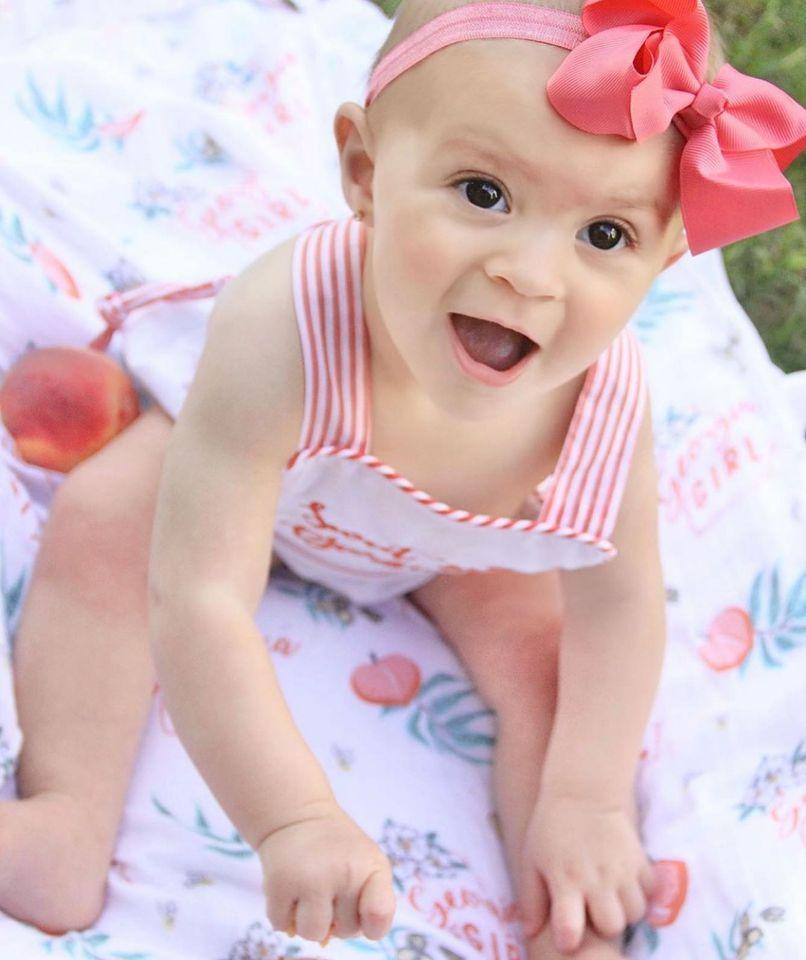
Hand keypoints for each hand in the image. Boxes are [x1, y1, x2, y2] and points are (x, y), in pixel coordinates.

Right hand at [257, 798, 395, 943]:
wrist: (299, 816)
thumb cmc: (340, 850)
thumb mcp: (368, 866)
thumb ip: (367, 908)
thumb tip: (324, 940)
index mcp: (371, 867)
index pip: (379, 918)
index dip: (371, 925)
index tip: (363, 910)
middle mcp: (343, 872)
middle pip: (345, 931)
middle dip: (337, 915)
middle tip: (330, 882)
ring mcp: (309, 878)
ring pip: (312, 934)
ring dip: (308, 919)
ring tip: (309, 889)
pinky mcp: (278, 883)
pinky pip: (281, 926)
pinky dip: (283, 913)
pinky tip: (290, 886)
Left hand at [517, 792, 653, 952]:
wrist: (581, 792)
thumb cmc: (550, 829)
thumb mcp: (532, 860)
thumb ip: (531, 899)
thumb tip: (529, 933)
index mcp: (565, 880)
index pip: (570, 929)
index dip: (568, 939)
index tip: (566, 935)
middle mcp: (596, 878)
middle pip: (612, 926)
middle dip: (603, 926)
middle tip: (592, 909)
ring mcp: (622, 868)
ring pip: (635, 913)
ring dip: (623, 910)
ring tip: (608, 896)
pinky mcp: (640, 858)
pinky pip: (650, 892)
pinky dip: (640, 893)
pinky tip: (624, 882)